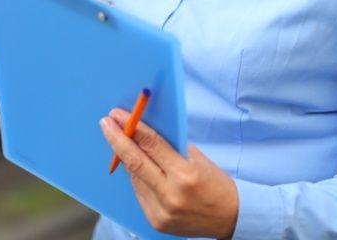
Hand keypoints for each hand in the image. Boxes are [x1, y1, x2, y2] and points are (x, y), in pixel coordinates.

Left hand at [100, 110, 237, 238]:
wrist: (231, 217)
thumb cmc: (214, 182)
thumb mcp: (197, 159)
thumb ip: (169, 147)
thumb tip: (140, 130)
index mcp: (185, 175)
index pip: (151, 144)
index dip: (132, 126)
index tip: (117, 114)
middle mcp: (171, 195)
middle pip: (135, 162)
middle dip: (116, 139)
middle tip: (105, 123)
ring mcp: (161, 212)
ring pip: (134, 177)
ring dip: (125, 158)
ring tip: (120, 141)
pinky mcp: (155, 221)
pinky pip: (139, 193)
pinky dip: (136, 177)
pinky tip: (136, 166)